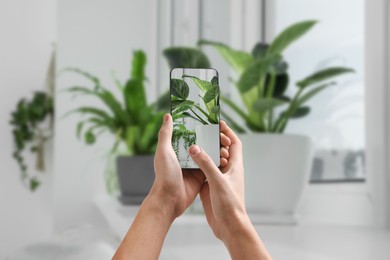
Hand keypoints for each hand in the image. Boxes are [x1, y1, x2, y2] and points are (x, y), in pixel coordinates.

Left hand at [149, 113, 229, 219]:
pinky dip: (218, 163)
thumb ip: (166, 134)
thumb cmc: (164, 175)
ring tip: (226, 147)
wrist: (170, 200)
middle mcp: (185, 157)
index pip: (190, 134)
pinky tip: (226, 158)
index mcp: (176, 149)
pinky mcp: (200, 177)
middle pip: (202, 143)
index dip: (201, 128)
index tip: (213, 123)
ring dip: (217, 150)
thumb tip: (167, 116)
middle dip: (213, 139)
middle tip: (223, 137)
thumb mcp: (164, 151)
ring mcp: (194, 167)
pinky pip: (211, 167)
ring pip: (208, 154)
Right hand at [189, 120, 244, 238]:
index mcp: (235, 166)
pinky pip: (204, 172)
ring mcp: (219, 179)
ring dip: (205, 153)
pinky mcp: (211, 187)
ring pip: (212, 161)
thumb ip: (206, 163)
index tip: (218, 123)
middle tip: (202, 132)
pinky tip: (189, 162)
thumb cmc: (230, 204)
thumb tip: (195, 147)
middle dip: (214, 140)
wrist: (229, 226)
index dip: (228, 132)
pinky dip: (198, 166)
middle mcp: (228, 171)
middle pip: (222, 150)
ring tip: (193, 143)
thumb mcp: (217, 181)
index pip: (234, 143)